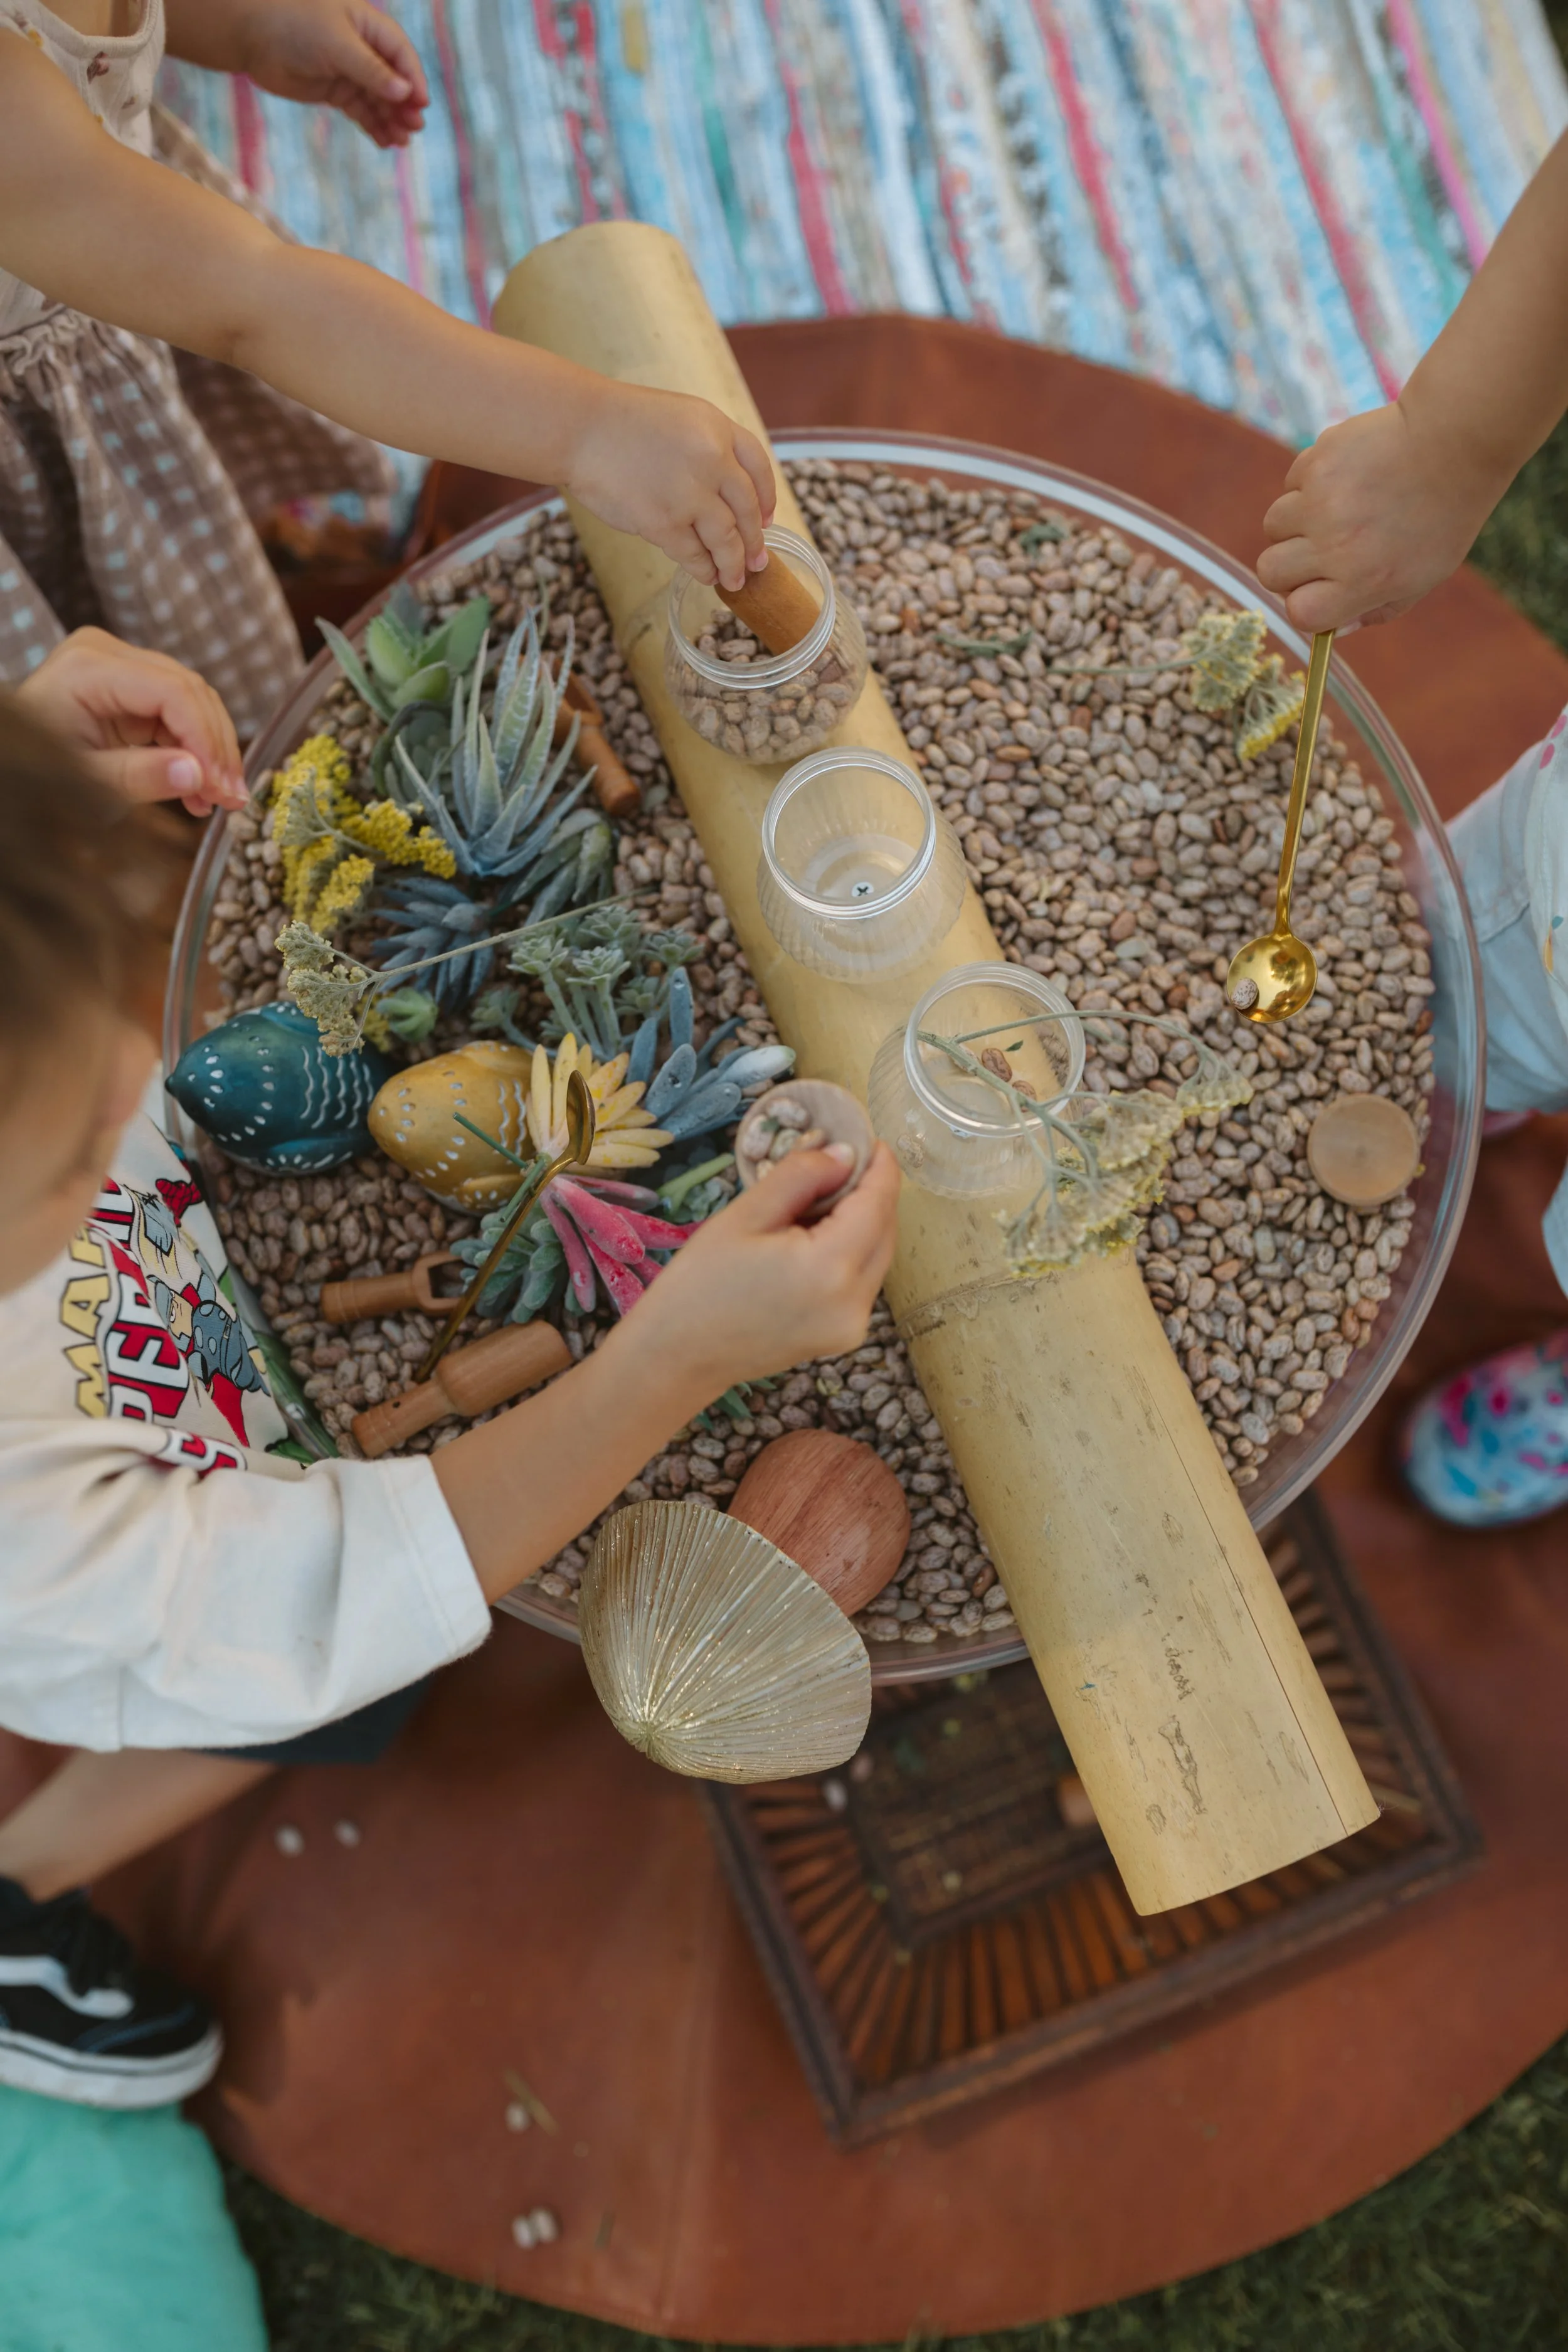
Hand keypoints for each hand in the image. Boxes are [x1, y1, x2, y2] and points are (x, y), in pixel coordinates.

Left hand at [15, 630, 245, 814]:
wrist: (11, 766)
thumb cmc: (35, 772)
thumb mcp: (85, 783)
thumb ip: (140, 777)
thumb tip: (198, 775)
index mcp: (88, 668)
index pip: (172, 691)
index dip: (205, 739)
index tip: (222, 786)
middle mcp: (107, 654)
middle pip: (188, 691)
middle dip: (215, 747)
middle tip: (232, 797)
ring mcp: (119, 665)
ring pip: (191, 700)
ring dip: (210, 751)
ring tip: (218, 800)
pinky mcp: (129, 685)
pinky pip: (176, 712)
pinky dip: (191, 750)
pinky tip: (199, 789)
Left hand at [235, 0, 427, 147]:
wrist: (252, 34)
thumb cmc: (296, 24)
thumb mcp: (338, 45)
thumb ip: (371, 70)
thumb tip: (405, 93)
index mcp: (368, 26)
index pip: (401, 54)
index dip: (413, 79)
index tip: (420, 105)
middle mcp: (362, 48)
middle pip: (394, 81)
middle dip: (404, 105)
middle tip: (413, 128)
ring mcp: (349, 70)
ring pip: (378, 100)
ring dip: (391, 120)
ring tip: (401, 143)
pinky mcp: (335, 90)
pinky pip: (361, 111)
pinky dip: (373, 126)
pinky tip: (385, 142)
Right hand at [563, 380, 775, 592]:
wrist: (580, 429)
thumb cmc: (622, 423)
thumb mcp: (680, 418)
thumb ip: (708, 448)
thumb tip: (728, 496)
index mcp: (718, 428)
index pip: (759, 467)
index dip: (768, 498)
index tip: (768, 519)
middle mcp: (712, 459)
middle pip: (748, 510)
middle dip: (755, 541)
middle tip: (757, 562)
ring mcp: (689, 493)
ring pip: (726, 539)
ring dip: (733, 564)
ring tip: (735, 580)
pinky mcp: (664, 522)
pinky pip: (694, 555)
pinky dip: (704, 569)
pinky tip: (706, 575)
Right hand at [617, 1143, 900, 1401]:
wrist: (678, 1357)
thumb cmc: (700, 1284)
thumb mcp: (745, 1216)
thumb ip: (801, 1176)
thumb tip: (845, 1153)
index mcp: (830, 1269)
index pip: (878, 1203)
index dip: (879, 1166)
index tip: (868, 1138)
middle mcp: (854, 1303)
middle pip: (885, 1230)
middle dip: (870, 1192)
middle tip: (838, 1161)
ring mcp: (853, 1326)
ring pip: (879, 1255)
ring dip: (862, 1221)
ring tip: (819, 1200)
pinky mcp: (844, 1336)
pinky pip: (863, 1280)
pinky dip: (851, 1251)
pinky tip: (814, 1239)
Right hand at [1256, 401, 1502, 632]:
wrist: (1454, 441)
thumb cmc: (1444, 515)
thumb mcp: (1424, 578)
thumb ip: (1378, 611)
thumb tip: (1334, 629)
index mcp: (1362, 581)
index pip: (1299, 613)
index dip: (1304, 603)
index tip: (1319, 589)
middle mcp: (1335, 545)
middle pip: (1271, 572)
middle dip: (1288, 566)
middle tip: (1315, 551)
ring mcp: (1320, 501)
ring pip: (1274, 525)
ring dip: (1294, 523)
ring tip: (1331, 509)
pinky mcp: (1316, 462)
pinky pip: (1291, 483)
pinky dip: (1308, 484)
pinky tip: (1344, 477)